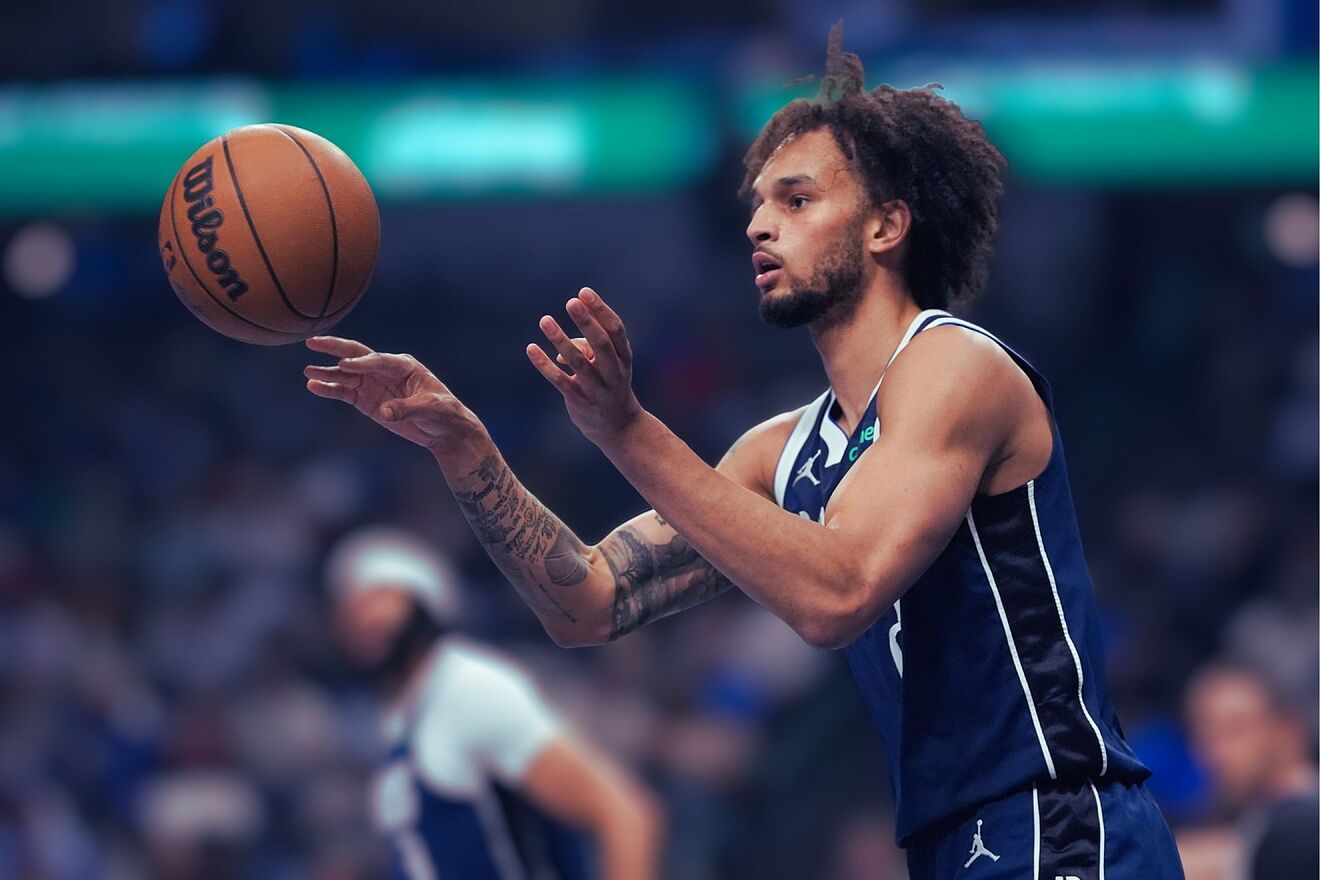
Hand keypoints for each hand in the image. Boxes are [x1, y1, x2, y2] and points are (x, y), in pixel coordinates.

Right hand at [304, 337, 472, 448]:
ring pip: (346, 375)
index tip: (345, 365)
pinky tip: (313, 386)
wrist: (443, 428)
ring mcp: (374, 384)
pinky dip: (329, 390)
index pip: (378, 360)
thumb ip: (406, 408)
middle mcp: (385, 370)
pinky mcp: (367, 400)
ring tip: (308, 371)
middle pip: (356, 356)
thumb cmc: (443, 412)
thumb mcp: (430, 408)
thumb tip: (385, 412)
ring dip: (327, 373)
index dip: (362, 363)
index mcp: (404, 365)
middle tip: (313, 342)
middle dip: (335, 348)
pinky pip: (344, 392)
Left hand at [527, 287, 642, 444]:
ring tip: (544, 320)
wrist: (619, 427)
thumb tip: (562, 348)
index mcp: (624, 357)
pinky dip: (545, 365)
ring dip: (561, 340)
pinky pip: (560, 381)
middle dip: (586, 322)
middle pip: (601, 344)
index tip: (584, 292)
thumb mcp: (608, 366)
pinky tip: (531, 349)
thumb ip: (589, 349)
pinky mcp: (581, 402)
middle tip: (571, 302)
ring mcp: (598, 389)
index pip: (615, 330)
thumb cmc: (610, 385)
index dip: (601, 310)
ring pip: (578, 362)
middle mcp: (614, 372)